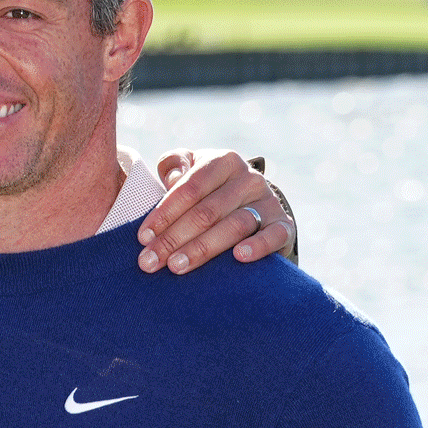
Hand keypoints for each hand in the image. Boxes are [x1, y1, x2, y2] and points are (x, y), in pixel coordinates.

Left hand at [142, 151, 295, 272]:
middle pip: (207, 211)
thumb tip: (174, 178)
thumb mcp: (191, 170)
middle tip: (151, 262)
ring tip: (177, 266)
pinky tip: (238, 258)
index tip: (143, 237)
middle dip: (174, 238)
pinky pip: (273, 235)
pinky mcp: (284, 225)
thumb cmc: (209, 190)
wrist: (253, 204)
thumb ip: (175, 165)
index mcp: (223, 161)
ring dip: (203, 248)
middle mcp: (248, 178)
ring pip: (234, 225)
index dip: (164, 213)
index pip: (189, 188)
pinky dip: (258, 246)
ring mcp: (268, 201)